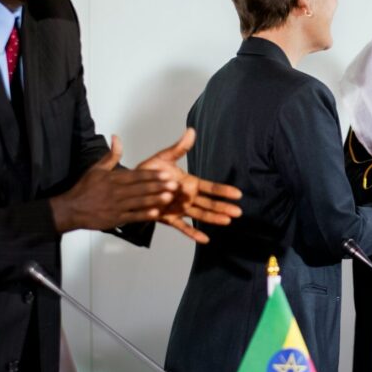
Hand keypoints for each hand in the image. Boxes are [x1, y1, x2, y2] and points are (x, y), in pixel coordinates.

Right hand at [51, 135, 180, 232]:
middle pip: (140, 188)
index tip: (166, 174)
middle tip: (174, 184)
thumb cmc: (84, 189)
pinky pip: (132, 217)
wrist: (71, 209)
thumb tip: (116, 137)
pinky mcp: (115, 218)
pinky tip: (155, 213)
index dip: (152, 175)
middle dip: (158, 186)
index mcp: (113, 179)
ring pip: (138, 202)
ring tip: (168, 197)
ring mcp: (116, 206)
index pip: (136, 176)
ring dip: (154, 199)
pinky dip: (143, 215)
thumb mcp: (96, 168)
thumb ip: (111, 155)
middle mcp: (116, 192)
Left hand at [138, 128, 242, 243]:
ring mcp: (180, 209)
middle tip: (238, 212)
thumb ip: (179, 148)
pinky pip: (182, 227)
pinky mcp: (169, 218)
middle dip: (223, 207)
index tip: (237, 194)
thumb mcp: (164, 157)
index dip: (223, 190)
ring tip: (227, 222)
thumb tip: (191, 131)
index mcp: (189, 183)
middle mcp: (187, 197)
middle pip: (209, 203)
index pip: (210, 187)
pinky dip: (193, 233)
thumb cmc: (149, 171)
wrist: (132, 185)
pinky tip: (205, 240)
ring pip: (200, 215)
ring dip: (213, 218)